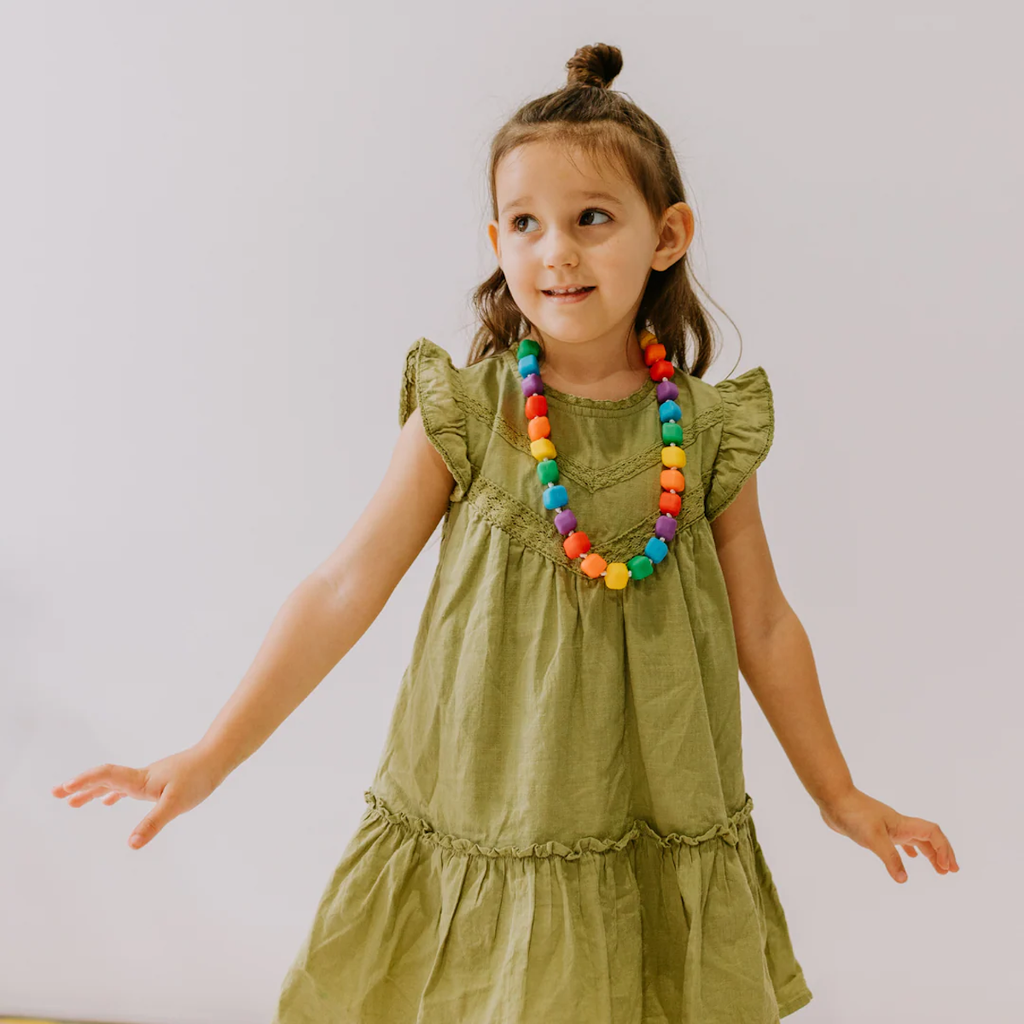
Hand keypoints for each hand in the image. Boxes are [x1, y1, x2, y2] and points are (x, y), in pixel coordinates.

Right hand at [51, 745, 223, 849]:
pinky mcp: (157, 781)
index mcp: (140, 780)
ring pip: (113, 783)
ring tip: (73, 802)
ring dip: (92, 791)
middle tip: (56, 794)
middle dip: (80, 786)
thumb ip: (153, 823)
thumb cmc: (198, 778)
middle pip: (104, 779)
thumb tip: (131, 844)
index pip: (106, 777)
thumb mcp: (175, 804)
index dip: (84, 782)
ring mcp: (148, 778)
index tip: (64, 789)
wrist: (216, 758)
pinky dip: (113, 793)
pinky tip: (109, 801)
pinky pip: (127, 787)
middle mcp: (140, 777)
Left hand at [818, 786, 958, 882]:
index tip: (946, 868)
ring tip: (937, 869)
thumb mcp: (873, 838)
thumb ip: (890, 857)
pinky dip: (908, 851)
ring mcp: (887, 827)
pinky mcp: (875, 830)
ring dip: (929, 854)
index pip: (933, 833)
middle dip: (942, 853)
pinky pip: (899, 841)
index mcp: (903, 824)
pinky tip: (907, 859)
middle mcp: (899, 825)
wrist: (833, 799)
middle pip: (929, 837)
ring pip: (915, 840)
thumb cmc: (854, 814)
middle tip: (950, 872)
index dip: (944, 849)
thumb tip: (903, 879)